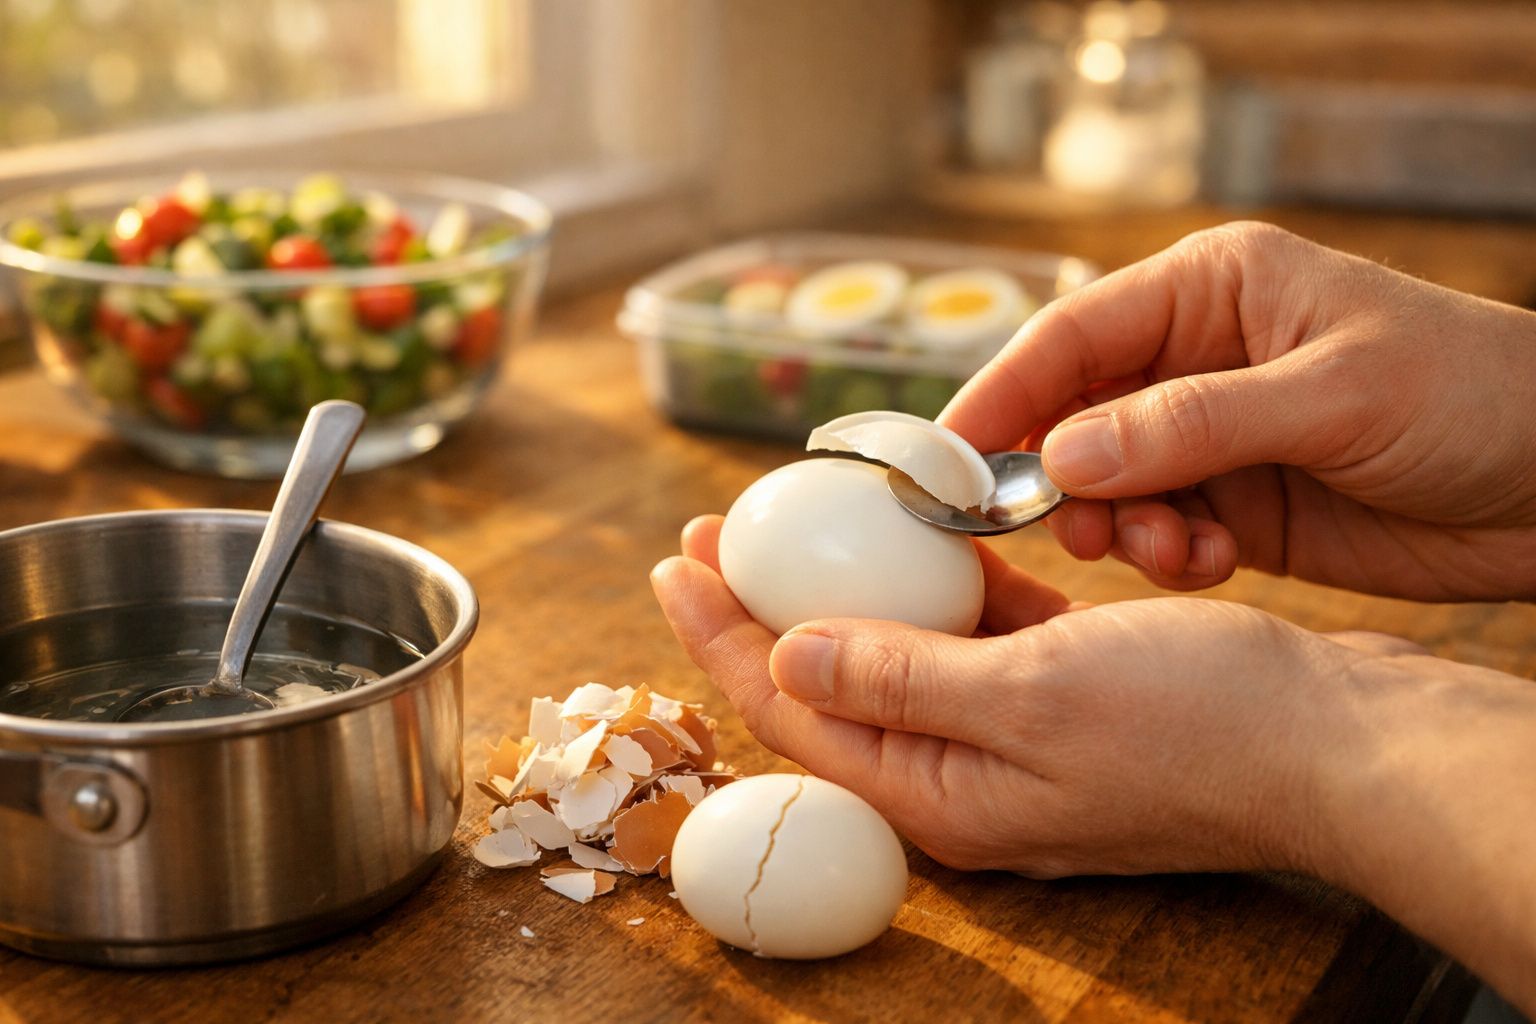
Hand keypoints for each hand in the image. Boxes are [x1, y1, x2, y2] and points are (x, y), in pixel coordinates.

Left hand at [651, 515, 1368, 877]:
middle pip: (829, 687)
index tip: (672, 561)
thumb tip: (784, 659)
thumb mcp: (1032, 692)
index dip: (719, 637)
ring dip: (849, 590)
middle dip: (762, 610)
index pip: (790, 713)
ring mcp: (1016, 740)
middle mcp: (966, 777)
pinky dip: (943, 588)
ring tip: (800, 521)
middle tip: (713, 532)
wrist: (1342, 741)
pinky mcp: (1065, 700)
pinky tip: (926, 534)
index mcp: (940, 795)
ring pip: (899, 656)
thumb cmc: (1202, 723)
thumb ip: (901, 678)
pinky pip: (976, 640)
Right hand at [941, 222, 1535, 600]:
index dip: (999, 394)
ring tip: (1170, 553)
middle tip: (1064, 530)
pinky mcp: (1234, 504)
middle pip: (1071, 415)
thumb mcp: (1333, 395)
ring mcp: (1210, 436)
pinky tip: (1212, 564)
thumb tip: (1061, 458)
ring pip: (1106, 485)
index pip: (1071, 335)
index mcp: (1211, 291)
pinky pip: (1158, 533)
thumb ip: (1192, 425)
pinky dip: (1166, 558)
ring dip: (1117, 527)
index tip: (946, 460)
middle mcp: (1195, 359)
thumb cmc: (1473, 394)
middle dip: (1055, 477)